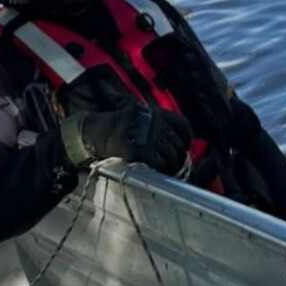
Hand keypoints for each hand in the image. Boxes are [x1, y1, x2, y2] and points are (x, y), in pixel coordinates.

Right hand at [62, 104, 191, 174]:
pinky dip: (161, 170)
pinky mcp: (141, 152)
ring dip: (172, 165)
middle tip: (174, 162)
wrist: (98, 132)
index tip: (185, 145)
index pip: (182, 124)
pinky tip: (158, 171)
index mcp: (156, 114)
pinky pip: (160, 164)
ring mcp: (148, 138)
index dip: (187, 137)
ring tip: (167, 169)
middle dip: (178, 156)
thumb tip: (176, 141)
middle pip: (178, 144)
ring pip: (172, 156)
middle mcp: (155, 124)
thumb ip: (157, 124)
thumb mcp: (139, 116)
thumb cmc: (119, 127)